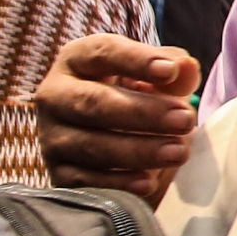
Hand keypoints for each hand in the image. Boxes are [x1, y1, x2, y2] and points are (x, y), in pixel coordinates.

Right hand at [35, 34, 199, 198]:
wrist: (119, 143)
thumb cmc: (141, 98)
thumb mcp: (158, 81)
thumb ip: (173, 73)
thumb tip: (184, 67)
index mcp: (79, 60)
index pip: (103, 52)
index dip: (136, 60)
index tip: (170, 71)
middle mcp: (56, 95)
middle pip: (94, 102)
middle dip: (142, 113)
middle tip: (184, 120)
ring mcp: (52, 136)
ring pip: (90, 145)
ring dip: (137, 150)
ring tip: (178, 152)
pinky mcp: (57, 173)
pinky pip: (84, 180)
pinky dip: (117, 182)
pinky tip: (147, 182)